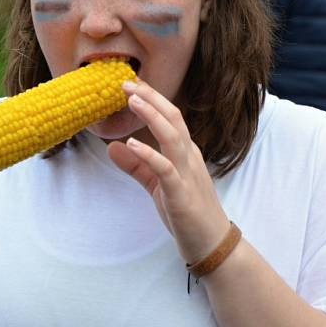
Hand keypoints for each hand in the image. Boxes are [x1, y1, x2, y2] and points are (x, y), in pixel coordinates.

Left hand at [108, 80, 230, 264]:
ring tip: (132, 100)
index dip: (153, 98)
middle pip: (173, 118)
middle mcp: (190, 157)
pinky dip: (149, 153)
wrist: (212, 244)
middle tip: (127, 82)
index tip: (134, 82)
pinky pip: (166, 168)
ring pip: (172, 136)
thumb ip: (137, 165)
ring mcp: (187, 174)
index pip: (171, 117)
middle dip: (151, 98)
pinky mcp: (181, 194)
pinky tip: (132, 143)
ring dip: (152, 116)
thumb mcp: (157, 185)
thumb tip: (113, 146)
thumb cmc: (187, 213)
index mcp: (186, 153)